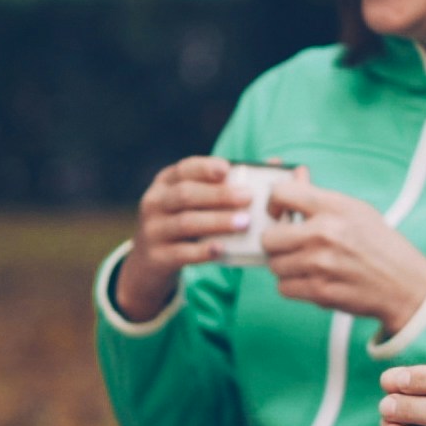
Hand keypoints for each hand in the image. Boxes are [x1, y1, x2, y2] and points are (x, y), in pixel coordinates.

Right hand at [112, 158, 256, 320]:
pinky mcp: (157, 257)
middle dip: (218, 195)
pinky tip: (223, 249)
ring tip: (244, 223)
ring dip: (217, 222)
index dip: (205, 168)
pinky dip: (203, 251)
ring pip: (186, 223)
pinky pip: (181, 253)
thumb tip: (275, 161)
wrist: (149, 264)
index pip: (184, 169)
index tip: (227, 169)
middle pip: (186, 194)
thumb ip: (227, 184)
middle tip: (248, 197)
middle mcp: (155, 203)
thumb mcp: (195, 202)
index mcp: (166, 183)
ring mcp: (153, 231)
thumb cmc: (185, 224)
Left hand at [260, 178, 425, 326]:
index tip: (276, 212)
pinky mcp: (320, 291)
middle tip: (289, 245)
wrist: (406, 284)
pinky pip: (284, 288)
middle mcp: (324, 233)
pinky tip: (312, 279)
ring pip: (274, 265)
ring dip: (285, 266)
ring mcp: (321, 264)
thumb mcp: (356, 209)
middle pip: (269, 237)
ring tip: (306, 264)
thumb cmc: (381, 245)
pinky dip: (294, 286)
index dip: (273, 203)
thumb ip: (319, 195)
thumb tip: (296, 174)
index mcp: (334, 207)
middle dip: (275, 242)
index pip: (281, 193)